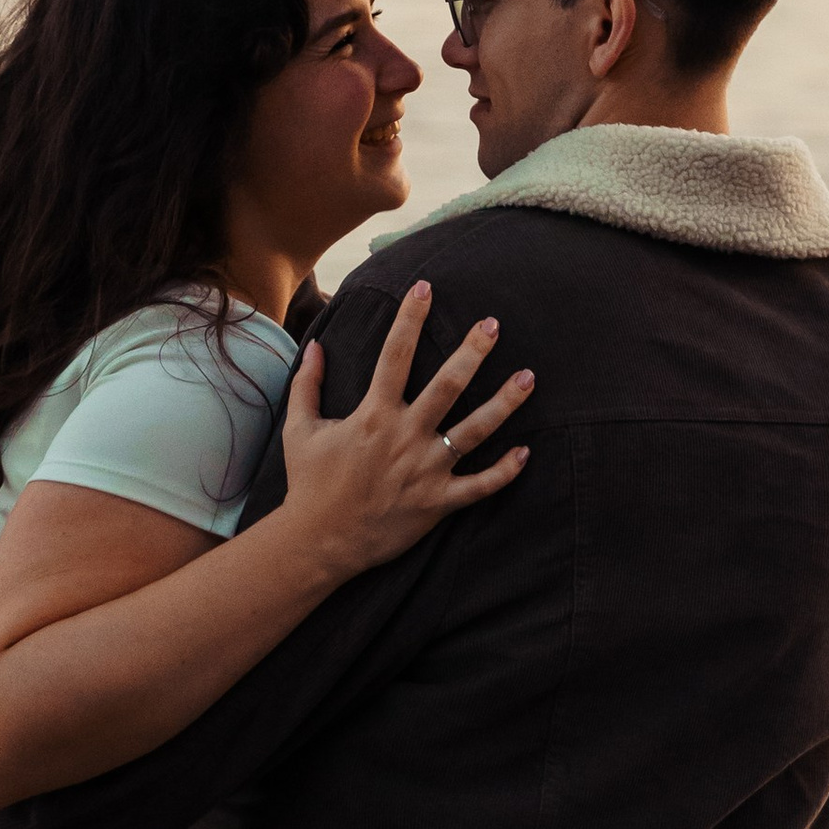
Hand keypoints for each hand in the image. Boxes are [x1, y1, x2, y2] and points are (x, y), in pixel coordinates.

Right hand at [276, 282, 532, 582]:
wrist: (318, 542)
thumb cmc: (309, 483)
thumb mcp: (300, 429)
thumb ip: (307, 384)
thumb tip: (315, 344)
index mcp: (373, 415)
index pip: (394, 354)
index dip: (410, 317)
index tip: (425, 286)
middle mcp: (404, 437)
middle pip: (447, 386)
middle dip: (472, 352)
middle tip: (494, 324)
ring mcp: (425, 471)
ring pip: (473, 432)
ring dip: (504, 404)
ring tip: (528, 377)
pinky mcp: (437, 503)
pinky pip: (479, 486)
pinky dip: (504, 472)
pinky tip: (526, 452)